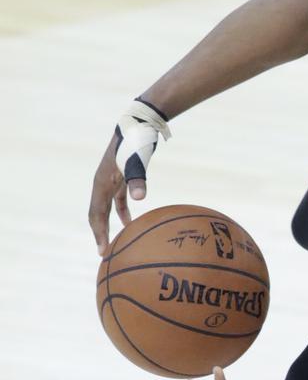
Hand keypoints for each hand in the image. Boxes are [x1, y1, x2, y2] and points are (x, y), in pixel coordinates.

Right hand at [89, 132, 142, 255]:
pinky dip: (123, 213)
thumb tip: (139, 199)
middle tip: (105, 254)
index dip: (99, 233)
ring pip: (106, 208)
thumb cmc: (135, 144)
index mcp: (101, 184)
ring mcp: (110, 181)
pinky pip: (118, 201)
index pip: (96, 215)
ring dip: (110, 225)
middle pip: (97, 214)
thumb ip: (137, 180)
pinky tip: (132, 224)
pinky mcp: (121, 178)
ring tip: (115, 244)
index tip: (103, 251)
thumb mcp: (137, 162)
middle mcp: (102, 184)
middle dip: (100, 234)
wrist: (138, 125)